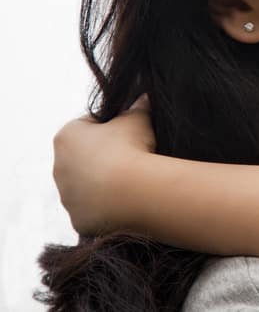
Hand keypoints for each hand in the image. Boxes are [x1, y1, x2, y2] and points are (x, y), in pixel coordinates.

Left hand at [52, 96, 155, 235]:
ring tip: (133, 180)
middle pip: (84, 157)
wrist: (130, 192)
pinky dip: (108, 204)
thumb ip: (138, 106)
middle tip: (133, 157)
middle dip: (105, 157)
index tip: (129, 132)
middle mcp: (58, 166)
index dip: (111, 127)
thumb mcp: (138, 118)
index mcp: (66, 137)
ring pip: (87, 185)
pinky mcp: (77, 218)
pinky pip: (94, 208)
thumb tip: (144, 97)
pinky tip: (128, 199)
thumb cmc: (130, 148)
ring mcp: (66, 195)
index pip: (88, 126)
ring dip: (105, 182)